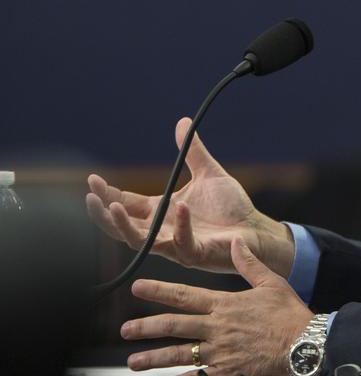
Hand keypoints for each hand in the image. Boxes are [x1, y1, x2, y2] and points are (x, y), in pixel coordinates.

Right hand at [86, 118, 293, 275]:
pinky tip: (180, 206)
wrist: (254, 228)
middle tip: (90, 197)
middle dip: (103, 214)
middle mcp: (163, 230)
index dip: (108, 193)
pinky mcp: (196, 254)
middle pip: (123, 227)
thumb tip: (182, 121)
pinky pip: (182, 243)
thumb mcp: (208, 173)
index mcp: (162, 212)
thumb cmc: (230, 207)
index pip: (127, 203)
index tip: (92, 179)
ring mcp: (176, 245)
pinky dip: (180, 225)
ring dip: (124, 226)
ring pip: (141, 242)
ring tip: (113, 206)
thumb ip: (192, 151)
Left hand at [121, 237, 313, 375]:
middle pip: (174, 326)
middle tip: (125, 329)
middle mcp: (216, 328)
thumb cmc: (289, 313)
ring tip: (132, 361)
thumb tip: (235, 241)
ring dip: (153, 357)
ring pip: (179, 354)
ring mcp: (219, 353)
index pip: (184, 295)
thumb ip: (248, 263)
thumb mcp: (270, 282)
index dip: (159, 290)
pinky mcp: (225, 374)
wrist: (303, 345)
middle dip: (146, 327)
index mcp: (224, 303)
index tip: (137, 287)